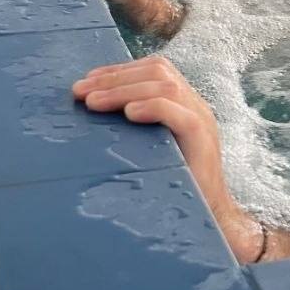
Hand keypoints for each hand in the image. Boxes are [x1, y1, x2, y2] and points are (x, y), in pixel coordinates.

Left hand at [73, 56, 262, 261]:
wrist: (210, 220)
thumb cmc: (173, 188)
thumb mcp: (151, 150)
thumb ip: (134, 130)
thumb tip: (90, 115)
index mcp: (184, 103)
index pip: (154, 69)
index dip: (119, 70)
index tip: (87, 81)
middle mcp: (195, 105)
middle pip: (158, 71)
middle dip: (114, 77)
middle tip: (79, 92)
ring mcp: (202, 121)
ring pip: (166, 86)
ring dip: (124, 90)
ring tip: (93, 103)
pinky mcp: (204, 141)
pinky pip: (181, 115)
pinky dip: (153, 107)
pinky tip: (129, 113)